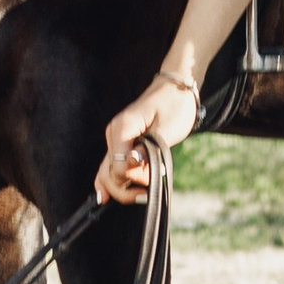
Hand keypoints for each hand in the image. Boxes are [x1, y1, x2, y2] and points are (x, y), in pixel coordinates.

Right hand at [98, 68, 200, 202]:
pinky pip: (112, 167)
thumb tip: (130, 165)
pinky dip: (119, 181)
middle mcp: (112, 135)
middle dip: (125, 189)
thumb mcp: (166, 130)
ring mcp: (114, 140)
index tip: (152, 178)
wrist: (176, 89)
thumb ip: (148, 150)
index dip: (132, 179)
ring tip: (145, 190)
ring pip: (107, 173)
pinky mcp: (120, 144)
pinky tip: (115, 194)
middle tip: (148, 191)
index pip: (116, 167)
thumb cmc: (175, 106)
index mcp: (121, 129)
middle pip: (107, 174)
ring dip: (125, 186)